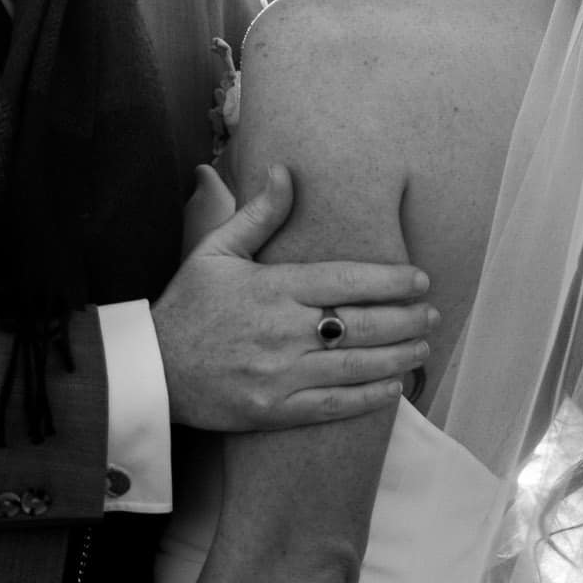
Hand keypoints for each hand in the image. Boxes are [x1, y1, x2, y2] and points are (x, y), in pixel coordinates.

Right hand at [153, 164, 437, 430]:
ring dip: (397, 357)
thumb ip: (258, 213)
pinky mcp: (272, 412)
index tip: (420, 280)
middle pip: (360, 324)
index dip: (389, 281)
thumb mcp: (215, 250)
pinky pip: (332, 406)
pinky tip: (394, 388)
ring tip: (423, 347)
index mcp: (272, 288)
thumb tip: (286, 170)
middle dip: (405, 320)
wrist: (150, 370)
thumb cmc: (187, 305)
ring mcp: (278, 375)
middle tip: (432, 314)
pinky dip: (368, 398)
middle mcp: (281, 331)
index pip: (345, 280)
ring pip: (354, 366)